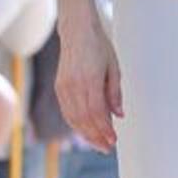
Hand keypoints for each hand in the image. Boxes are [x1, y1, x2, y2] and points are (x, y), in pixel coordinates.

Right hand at [55, 7, 123, 149]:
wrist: (77, 30)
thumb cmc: (98, 45)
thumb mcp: (114, 67)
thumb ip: (115, 93)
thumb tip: (118, 115)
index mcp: (90, 79)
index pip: (96, 112)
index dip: (104, 130)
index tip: (113, 140)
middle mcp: (74, 84)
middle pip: (84, 119)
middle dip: (96, 136)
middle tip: (107, 147)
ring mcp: (64, 86)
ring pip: (73, 118)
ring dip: (86, 133)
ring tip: (98, 143)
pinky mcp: (59, 87)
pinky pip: (67, 111)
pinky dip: (76, 124)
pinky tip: (85, 130)